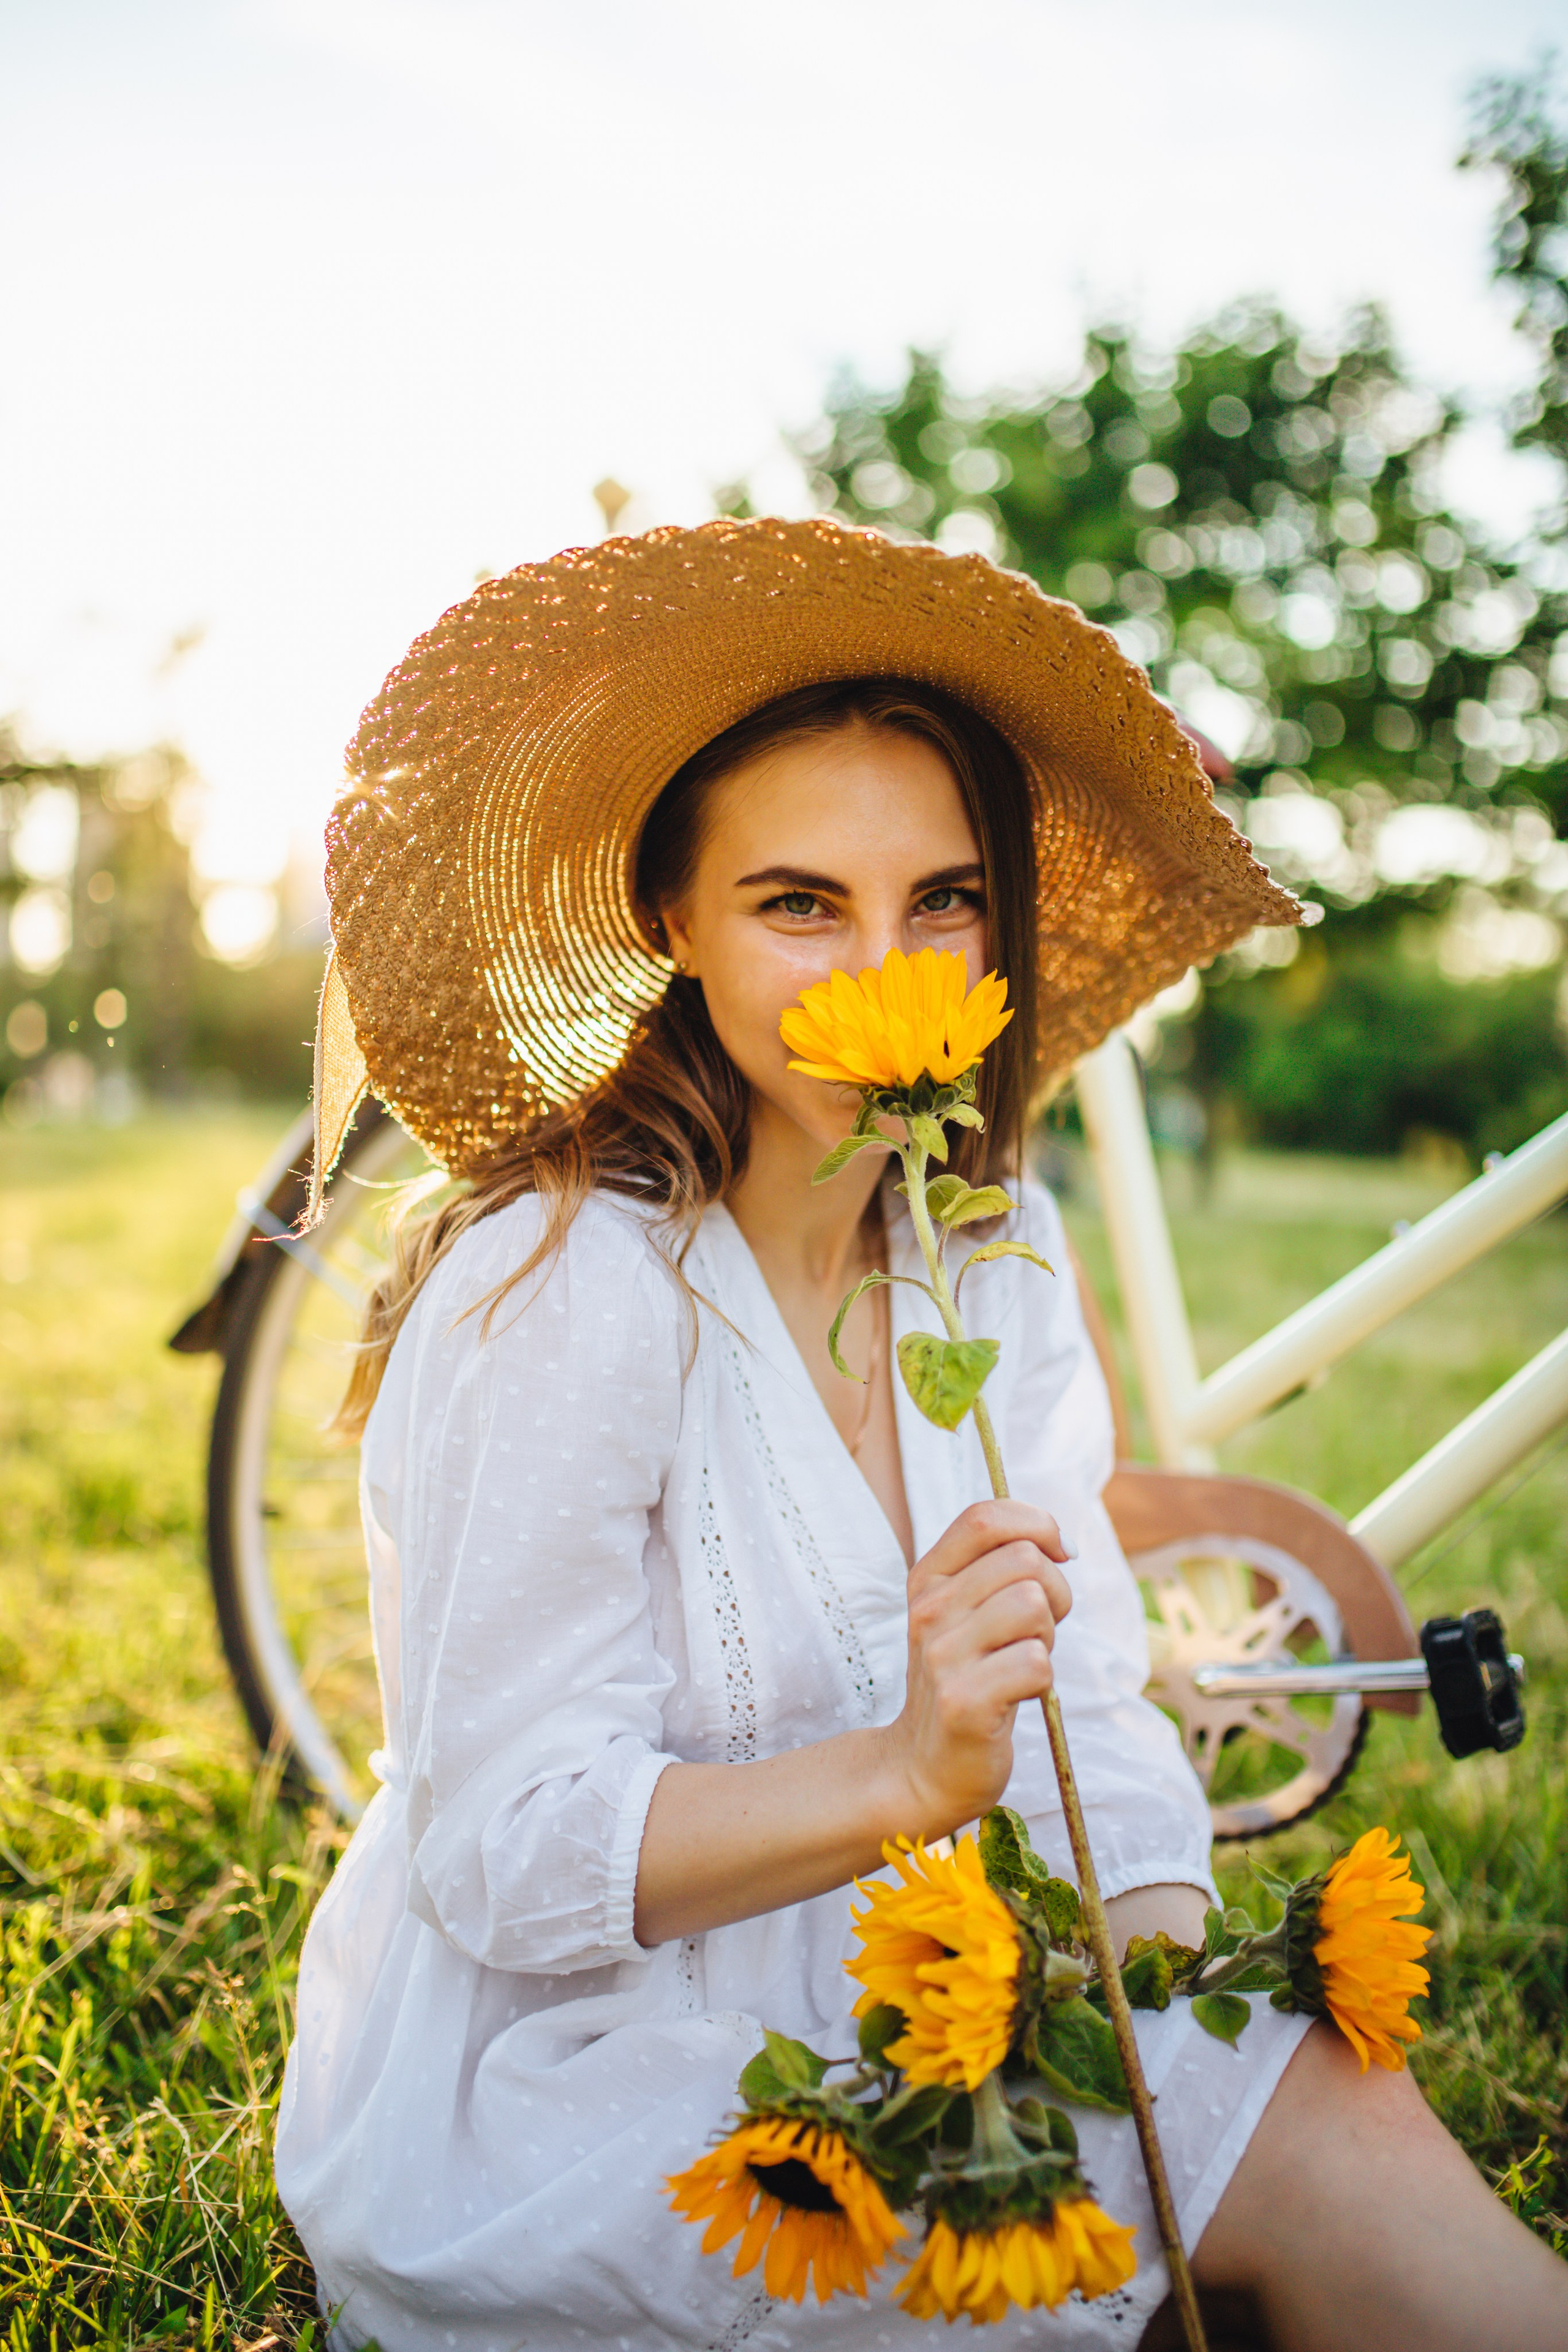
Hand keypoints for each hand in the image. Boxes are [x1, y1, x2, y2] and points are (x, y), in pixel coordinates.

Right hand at [881, 1499, 1073, 1837]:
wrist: (926, 1768)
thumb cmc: (965, 1681)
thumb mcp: (964, 1615)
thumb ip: (997, 1569)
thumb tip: (1060, 1542)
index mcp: (927, 1580)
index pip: (983, 1517)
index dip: (1036, 1524)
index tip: (1058, 1554)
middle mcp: (929, 1611)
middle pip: (1025, 1560)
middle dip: (1054, 1592)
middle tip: (1038, 1631)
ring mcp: (942, 1657)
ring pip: (1033, 1605)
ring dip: (1048, 1636)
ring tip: (1024, 1662)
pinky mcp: (964, 1703)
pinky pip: (1036, 1663)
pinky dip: (1043, 1680)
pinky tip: (1019, 1696)